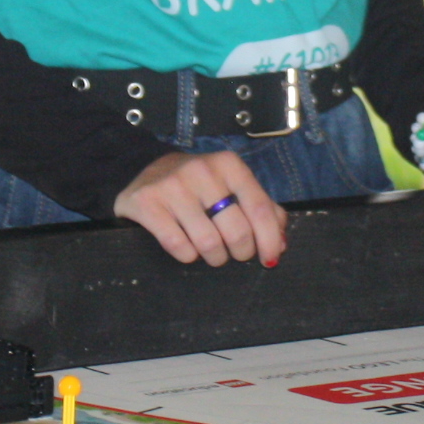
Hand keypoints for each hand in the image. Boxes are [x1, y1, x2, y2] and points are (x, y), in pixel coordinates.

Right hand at [114, 151, 286, 268]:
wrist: (143, 169)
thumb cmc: (196, 184)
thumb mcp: (231, 185)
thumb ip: (260, 209)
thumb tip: (280, 243)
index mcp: (228, 165)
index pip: (259, 208)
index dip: (269, 239)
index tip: (269, 258)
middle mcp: (202, 171)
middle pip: (237, 230)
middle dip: (241, 251)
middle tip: (235, 253)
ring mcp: (173, 187)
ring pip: (209, 242)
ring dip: (215, 257)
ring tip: (212, 253)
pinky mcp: (148, 203)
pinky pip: (178, 246)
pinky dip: (188, 256)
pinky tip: (188, 249)